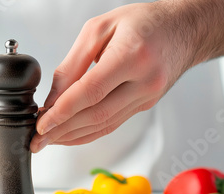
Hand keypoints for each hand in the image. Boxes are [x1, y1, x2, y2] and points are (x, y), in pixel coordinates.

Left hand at [30, 2, 193, 152]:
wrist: (185, 29)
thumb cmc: (144, 22)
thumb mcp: (100, 28)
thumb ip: (73, 64)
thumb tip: (53, 97)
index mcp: (132, 56)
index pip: (90, 93)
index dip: (62, 112)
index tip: (41, 124)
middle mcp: (144, 82)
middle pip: (96, 115)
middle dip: (62, 130)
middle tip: (37, 139)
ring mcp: (147, 97)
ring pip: (104, 125)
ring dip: (73, 136)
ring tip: (49, 140)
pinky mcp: (145, 105)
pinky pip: (112, 124)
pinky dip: (89, 133)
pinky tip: (71, 136)